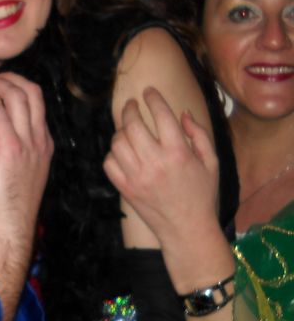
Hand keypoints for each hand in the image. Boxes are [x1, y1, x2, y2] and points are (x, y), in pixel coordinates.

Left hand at [0, 72, 52, 252]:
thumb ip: (5, 149)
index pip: (33, 97)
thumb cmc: (3, 208)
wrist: (9, 232)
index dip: (8, 84)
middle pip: (28, 87)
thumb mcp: (13, 173)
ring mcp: (28, 143)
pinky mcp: (10, 150)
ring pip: (14, 94)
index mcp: (41, 142)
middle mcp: (39, 138)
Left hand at [103, 86, 219, 258]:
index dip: (153, 98)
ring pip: (118, 142)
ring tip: (128, 129)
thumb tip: (182, 112)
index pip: (161, 115)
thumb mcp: (211, 162)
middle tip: (131, 104)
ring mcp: (136, 176)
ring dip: (121, 131)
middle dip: (130, 109)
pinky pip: (108, 162)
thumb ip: (198, 134)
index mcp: (179, 153)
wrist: (187, 229)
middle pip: (133, 124)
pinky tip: (122, 151)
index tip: (149, 91)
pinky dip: (113, 153)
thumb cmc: (202, 194)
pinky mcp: (124, 188)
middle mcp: (155, 162)